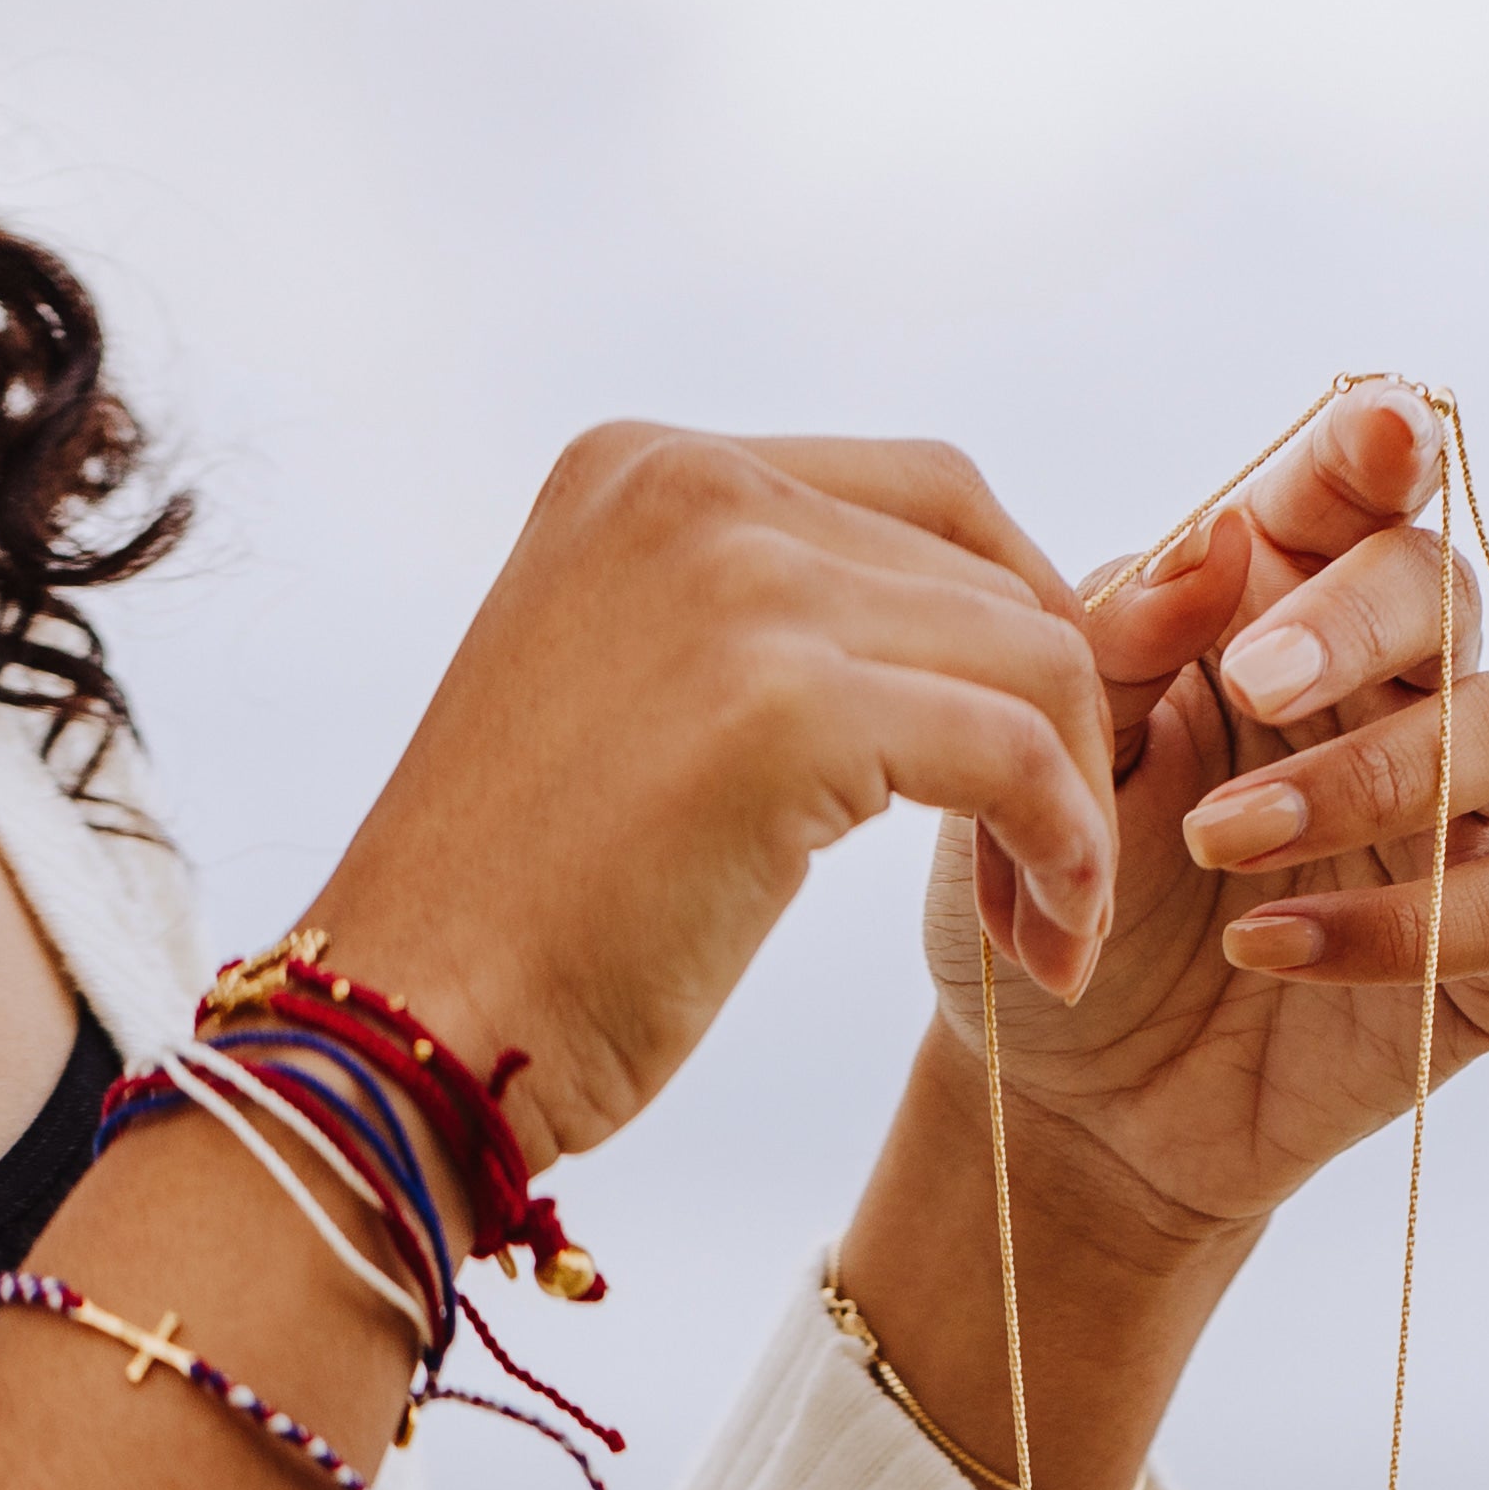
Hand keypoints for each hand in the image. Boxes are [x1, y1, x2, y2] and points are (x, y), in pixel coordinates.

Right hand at [304, 425, 1116, 1171]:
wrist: (414, 1023)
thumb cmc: (533, 904)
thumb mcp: (646, 692)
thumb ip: (778, 621)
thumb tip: (990, 626)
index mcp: (645, 467)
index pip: (930, 498)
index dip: (1020, 630)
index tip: (1034, 769)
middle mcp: (690, 487)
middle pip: (993, 579)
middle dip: (1058, 732)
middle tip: (1046, 882)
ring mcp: (736, 582)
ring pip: (1033, 660)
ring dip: (1074, 805)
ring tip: (1046, 924)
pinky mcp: (786, 703)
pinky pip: (1020, 753)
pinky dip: (1067, 849)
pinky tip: (1049, 941)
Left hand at [919, 381, 1488, 1255]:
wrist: (1066, 1093)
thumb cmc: (1067, 893)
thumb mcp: (1053, 756)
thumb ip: (1121, 640)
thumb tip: (1216, 543)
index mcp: (1288, 608)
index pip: (1358, 492)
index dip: (1381, 447)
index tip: (1374, 435)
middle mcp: (1397, 692)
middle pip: (1447, 593)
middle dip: (1361, 621)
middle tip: (1251, 684)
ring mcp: (1465, 816)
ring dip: (1364, 779)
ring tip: (1221, 845)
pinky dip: (1401, 924)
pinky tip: (1271, 945)